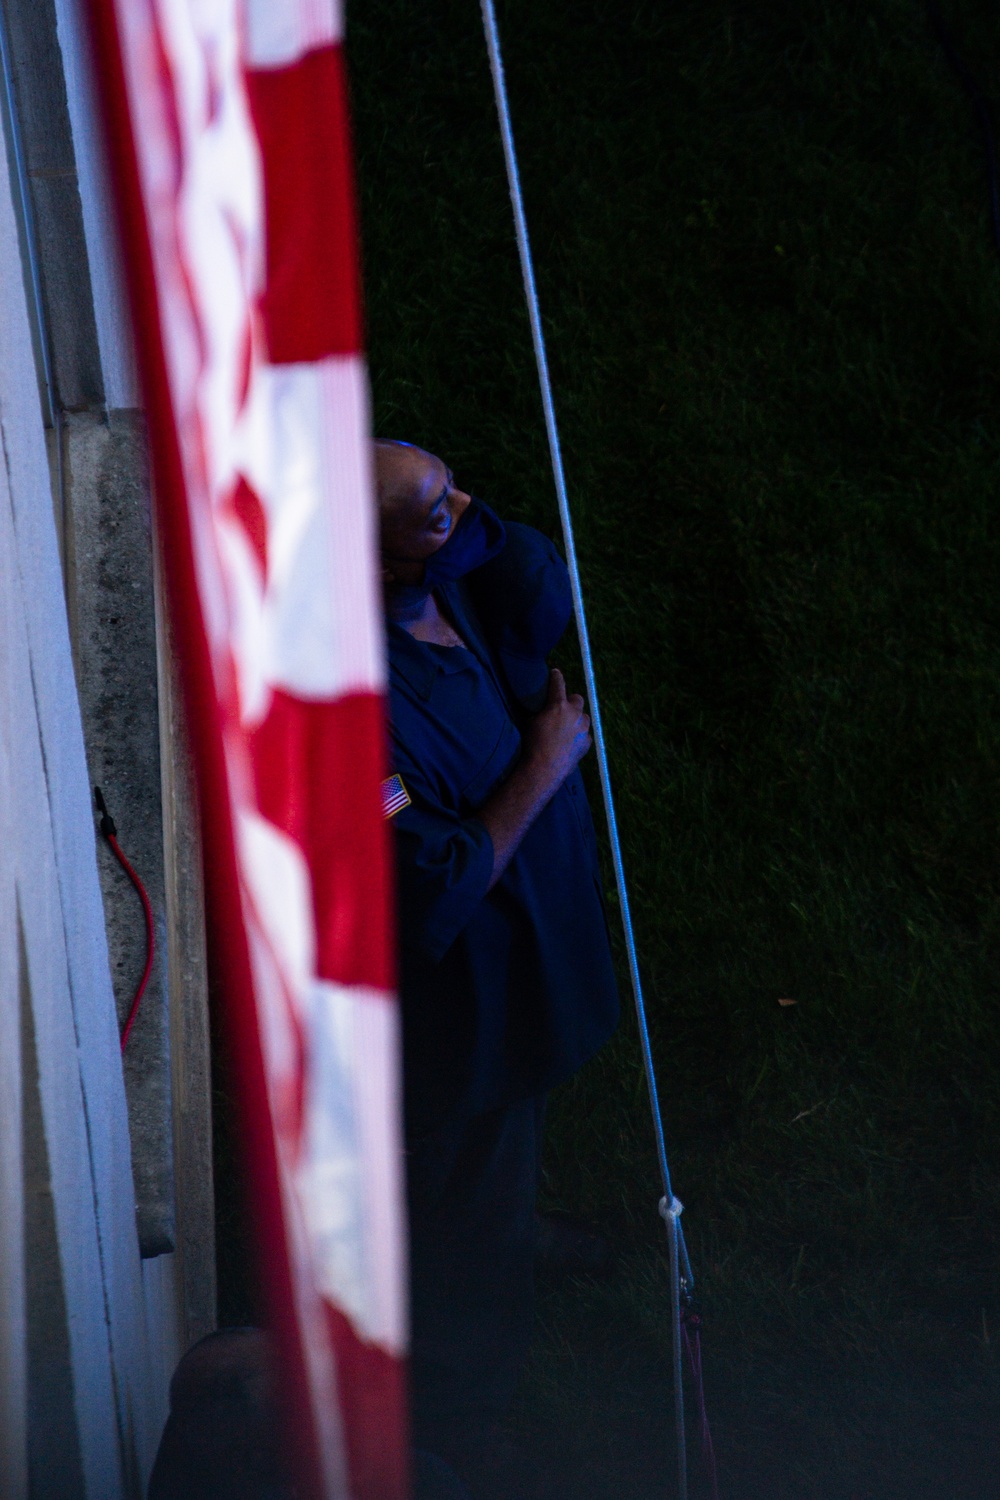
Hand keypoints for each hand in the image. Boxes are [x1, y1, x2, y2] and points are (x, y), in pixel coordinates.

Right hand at [524, 668, 591, 793]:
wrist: (544, 768)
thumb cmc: (533, 743)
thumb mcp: (531, 722)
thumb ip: (541, 712)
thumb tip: (543, 710)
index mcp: (558, 705)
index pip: (558, 684)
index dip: (556, 676)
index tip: (556, 672)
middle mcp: (574, 714)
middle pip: (577, 699)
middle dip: (571, 702)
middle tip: (562, 709)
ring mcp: (583, 728)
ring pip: (583, 717)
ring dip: (576, 719)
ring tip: (566, 728)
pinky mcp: (587, 742)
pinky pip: (585, 733)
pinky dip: (578, 735)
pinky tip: (569, 742)